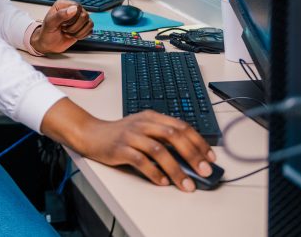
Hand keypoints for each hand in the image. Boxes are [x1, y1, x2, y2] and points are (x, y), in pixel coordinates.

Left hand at [30, 0, 92, 53]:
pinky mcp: (83, 27)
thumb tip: (73, 9)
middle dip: (74, 26)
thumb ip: (60, 15)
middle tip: (65, 29)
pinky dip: (82, 35)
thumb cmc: (47, 32)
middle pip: (85, 15)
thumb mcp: (50, 23)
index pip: (77, 6)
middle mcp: (73, 9)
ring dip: (77, 32)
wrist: (48, 44)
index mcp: (64, 4)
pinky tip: (73, 35)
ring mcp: (79, 18)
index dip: (72, 17)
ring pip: (89, 23)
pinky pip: (90, 30)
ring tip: (68, 32)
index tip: (63, 23)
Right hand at [77, 109, 215, 191]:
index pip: (181, 126)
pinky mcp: (120, 149)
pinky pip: (140, 161)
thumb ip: (163, 138)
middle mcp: (143, 124)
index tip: (210, 157)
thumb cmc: (120, 134)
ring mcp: (131, 135)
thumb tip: (189, 159)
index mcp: (152, 117)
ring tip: (185, 184)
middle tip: (204, 170)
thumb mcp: (143, 129)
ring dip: (176, 169)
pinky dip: (154, 173)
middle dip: (192, 155)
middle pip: (173, 136)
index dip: (198, 142)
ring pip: (159, 150)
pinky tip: (162, 182)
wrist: (91, 134)